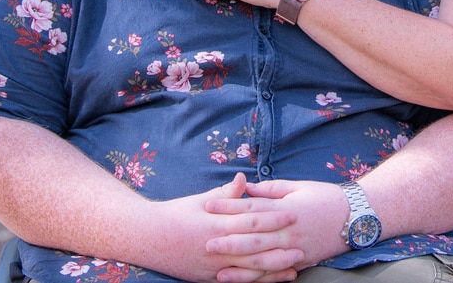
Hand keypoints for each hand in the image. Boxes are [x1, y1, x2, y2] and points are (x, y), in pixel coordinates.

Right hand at [153, 174, 304, 282]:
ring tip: (294, 266)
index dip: (274, 218)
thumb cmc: (175, 215)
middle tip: (303, 245)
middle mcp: (218, 246)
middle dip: (280, 247)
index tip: (293, 213)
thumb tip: (244, 180)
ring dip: (274, 269)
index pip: (252, 220)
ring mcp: (214, 265)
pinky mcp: (209, 279)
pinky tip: (271, 280)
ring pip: (249, 269)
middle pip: (255, 248)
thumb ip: (225, 194)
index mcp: (218, 223)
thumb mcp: (200, 201)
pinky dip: (256, 282)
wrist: (148, 237)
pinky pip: (237, 282)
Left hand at [205, 180, 349, 275]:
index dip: (229, 207)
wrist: (356, 216)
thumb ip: (271, 189)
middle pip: (254, 237)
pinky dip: (258, 278)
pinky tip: (242, 279)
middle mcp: (290, 232)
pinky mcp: (302, 263)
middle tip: (206, 241)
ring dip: (239, 264)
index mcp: (287, 209)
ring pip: (263, 260)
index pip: (253, 209)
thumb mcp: (299, 186)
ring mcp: (296, 250)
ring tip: (218, 265)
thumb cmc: (326, 197)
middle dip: (229, 239)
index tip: (208, 205)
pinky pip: (276, 273)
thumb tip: (247, 188)